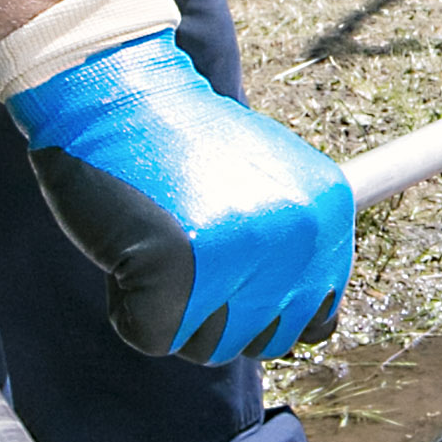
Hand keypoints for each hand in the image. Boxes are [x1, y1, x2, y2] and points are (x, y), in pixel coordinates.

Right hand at [10, 34, 354, 362]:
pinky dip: (127, 307)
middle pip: (259, 341)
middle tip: (185, 250)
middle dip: (216, 314)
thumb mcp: (267, 177)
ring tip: (159, 242)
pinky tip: (129, 249)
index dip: (261, 308)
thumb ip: (295, 244)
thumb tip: (316, 326)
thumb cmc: (180, 140)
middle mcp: (294, 238)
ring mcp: (238, 258)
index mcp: (326, 214)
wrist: (115, 93)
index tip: (228, 269)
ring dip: (172, 310)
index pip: (315, 321)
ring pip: (208, 348)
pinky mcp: (174, 274)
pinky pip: (152, 337)